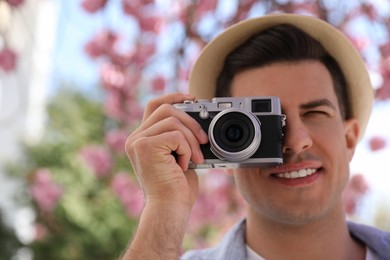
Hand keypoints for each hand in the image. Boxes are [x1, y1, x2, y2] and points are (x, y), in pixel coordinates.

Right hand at [125, 93, 208, 208]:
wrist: (169, 209)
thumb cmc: (176, 188)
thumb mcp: (179, 155)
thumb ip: (179, 136)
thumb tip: (197, 119)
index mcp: (142, 138)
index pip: (155, 105)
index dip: (174, 97)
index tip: (193, 98)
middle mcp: (135, 138)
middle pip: (166, 109)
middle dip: (191, 121)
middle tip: (204, 140)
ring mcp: (138, 141)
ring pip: (173, 121)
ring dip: (192, 140)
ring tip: (196, 159)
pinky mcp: (145, 147)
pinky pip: (176, 135)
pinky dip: (187, 149)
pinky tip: (184, 166)